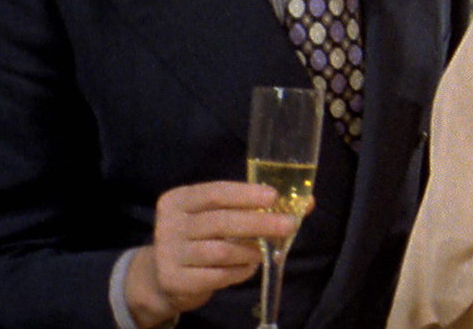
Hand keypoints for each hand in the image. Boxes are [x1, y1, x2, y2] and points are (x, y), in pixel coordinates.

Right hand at [126, 181, 297, 325]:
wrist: (165, 276)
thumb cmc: (202, 238)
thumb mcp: (219, 216)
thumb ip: (255, 208)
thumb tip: (307, 203)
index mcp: (179, 200)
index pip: (214, 193)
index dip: (245, 194)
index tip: (273, 197)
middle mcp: (169, 224)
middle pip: (220, 222)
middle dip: (258, 223)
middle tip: (288, 225)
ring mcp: (169, 253)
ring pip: (220, 251)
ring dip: (250, 251)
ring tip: (266, 252)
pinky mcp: (175, 279)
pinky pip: (216, 276)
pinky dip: (238, 272)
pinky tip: (247, 268)